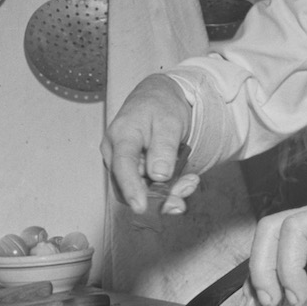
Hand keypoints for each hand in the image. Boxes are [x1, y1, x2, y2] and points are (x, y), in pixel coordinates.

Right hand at [101, 74, 192, 213]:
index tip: (141, 207)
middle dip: (160, 194)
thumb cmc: (161, 106)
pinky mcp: (133, 171)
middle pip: (131, 185)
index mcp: (121, 136)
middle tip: (189, 186)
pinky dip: (166, 189)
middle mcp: (115, 154)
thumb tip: (158, 176)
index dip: (131, 188)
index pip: (122, 165)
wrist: (157, 98)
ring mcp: (122, 164)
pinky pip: (146, 187)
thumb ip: (164, 148)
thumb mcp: (169, 122)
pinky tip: (185, 180)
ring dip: (167, 192)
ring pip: (140, 190)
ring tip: (191, 181)